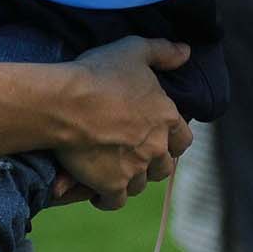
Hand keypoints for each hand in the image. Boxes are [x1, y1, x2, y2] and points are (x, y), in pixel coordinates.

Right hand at [52, 36, 192, 209]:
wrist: (66, 103)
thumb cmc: (99, 74)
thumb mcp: (134, 50)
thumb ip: (163, 51)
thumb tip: (186, 52)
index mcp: (166, 116)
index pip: (183, 140)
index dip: (172, 143)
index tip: (160, 142)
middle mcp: (156, 146)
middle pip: (164, 167)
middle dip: (152, 164)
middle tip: (134, 158)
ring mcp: (135, 168)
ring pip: (140, 185)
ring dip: (129, 180)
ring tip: (113, 172)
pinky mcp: (112, 185)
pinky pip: (116, 201)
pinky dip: (107, 198)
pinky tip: (96, 191)